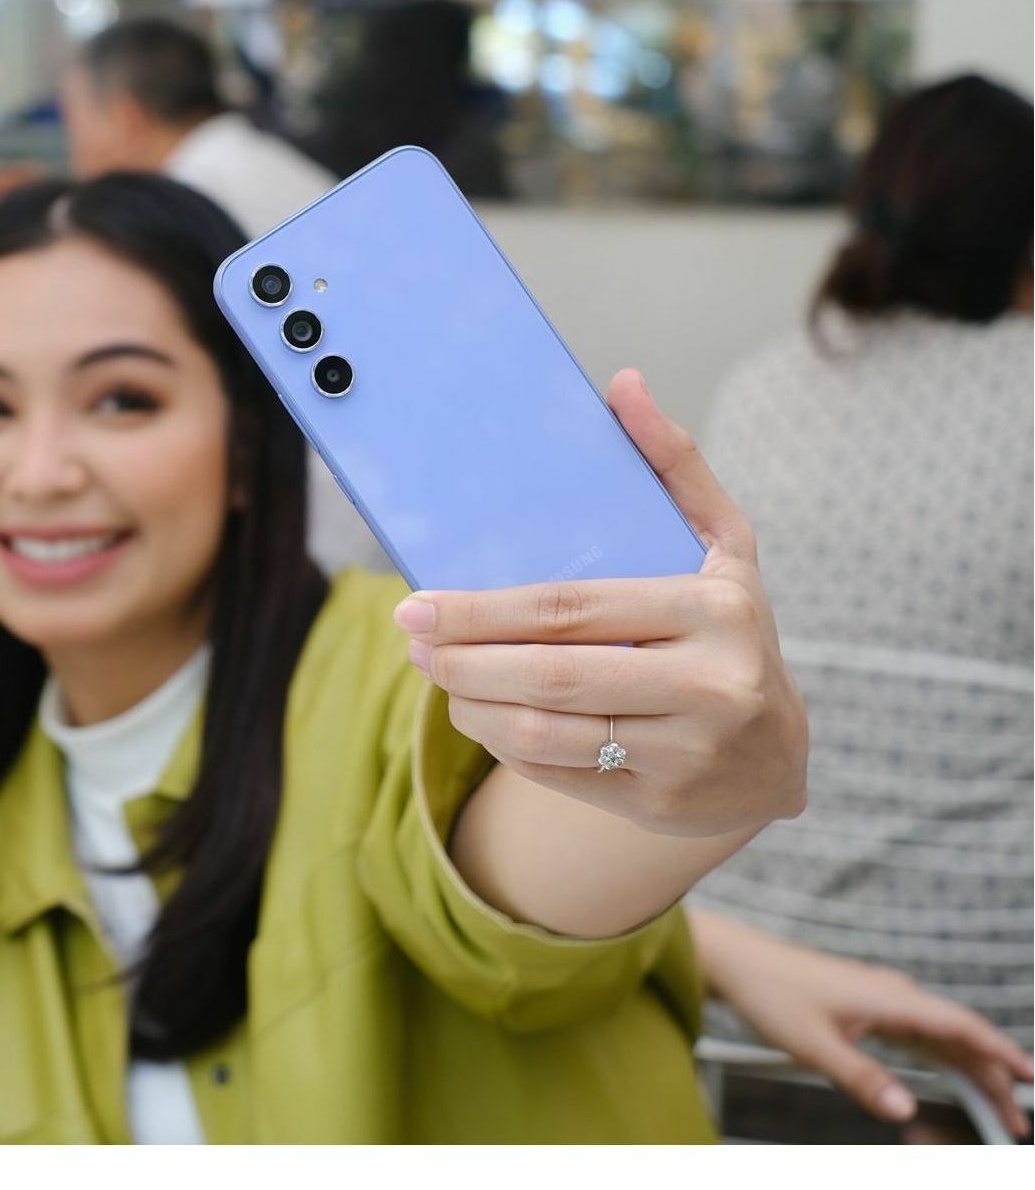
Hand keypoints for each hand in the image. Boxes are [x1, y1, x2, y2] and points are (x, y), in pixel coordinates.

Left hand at [397, 369, 807, 838]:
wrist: (778, 758)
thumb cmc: (732, 631)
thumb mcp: (722, 548)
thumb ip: (674, 466)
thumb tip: (622, 384)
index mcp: (715, 611)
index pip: (573, 609)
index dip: (483, 610)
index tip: (416, 602)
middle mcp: (710, 687)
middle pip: (550, 675)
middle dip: (462, 657)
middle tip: (410, 639)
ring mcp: (685, 754)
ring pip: (543, 731)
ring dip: (469, 704)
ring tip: (435, 675)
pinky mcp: (660, 805)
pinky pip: (553, 773)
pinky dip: (501, 742)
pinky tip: (477, 713)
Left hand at [695, 911, 1033, 1135]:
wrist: (733, 961)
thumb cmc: (768, 993)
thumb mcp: (813, 1045)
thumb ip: (862, 1079)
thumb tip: (907, 1113)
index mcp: (892, 999)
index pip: (964, 1027)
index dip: (1003, 1054)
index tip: (1032, 1079)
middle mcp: (895, 995)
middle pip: (960, 1037)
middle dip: (992, 1078)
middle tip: (1013, 1122)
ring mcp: (881, 999)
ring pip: (941, 1037)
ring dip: (969, 1070)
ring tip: (993, 1108)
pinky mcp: (866, 1005)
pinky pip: (918, 1034)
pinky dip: (941, 1058)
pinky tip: (951, 1076)